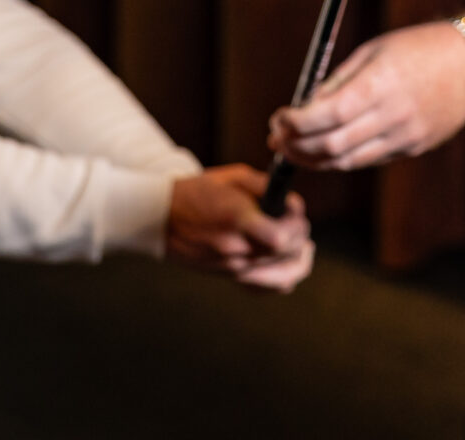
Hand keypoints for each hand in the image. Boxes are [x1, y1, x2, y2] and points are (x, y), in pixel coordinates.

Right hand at [166, 164, 314, 291]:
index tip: (294, 211)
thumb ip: (267, 188)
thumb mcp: (233, 177)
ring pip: (284, 277)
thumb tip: (293, 204)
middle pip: (287, 254)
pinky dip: (284, 278)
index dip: (297, 224)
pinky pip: (267, 288)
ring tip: (302, 244)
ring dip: (298, 258)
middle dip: (300, 235)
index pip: (282, 238)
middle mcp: (236, 250)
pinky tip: (287, 263)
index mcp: (237, 221)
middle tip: (296, 220)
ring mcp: (232, 268)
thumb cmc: (197, 191)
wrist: (161, 216)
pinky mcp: (229, 277)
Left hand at [267, 21, 464, 169]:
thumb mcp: (373, 51)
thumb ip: (338, 81)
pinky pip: (367, 159)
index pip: (325, 116)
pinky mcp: (412, 148)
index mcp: (378, 86)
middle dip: (296, 146)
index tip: (278, 118)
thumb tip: (305, 106)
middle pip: (331, 146)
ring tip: (293, 148)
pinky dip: (342, 157)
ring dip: (314, 158)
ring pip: (347, 161)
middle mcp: (391, 117)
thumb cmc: (419, 48)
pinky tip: (327, 147)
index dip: (294, 123)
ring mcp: (404, 137)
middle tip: (277, 139)